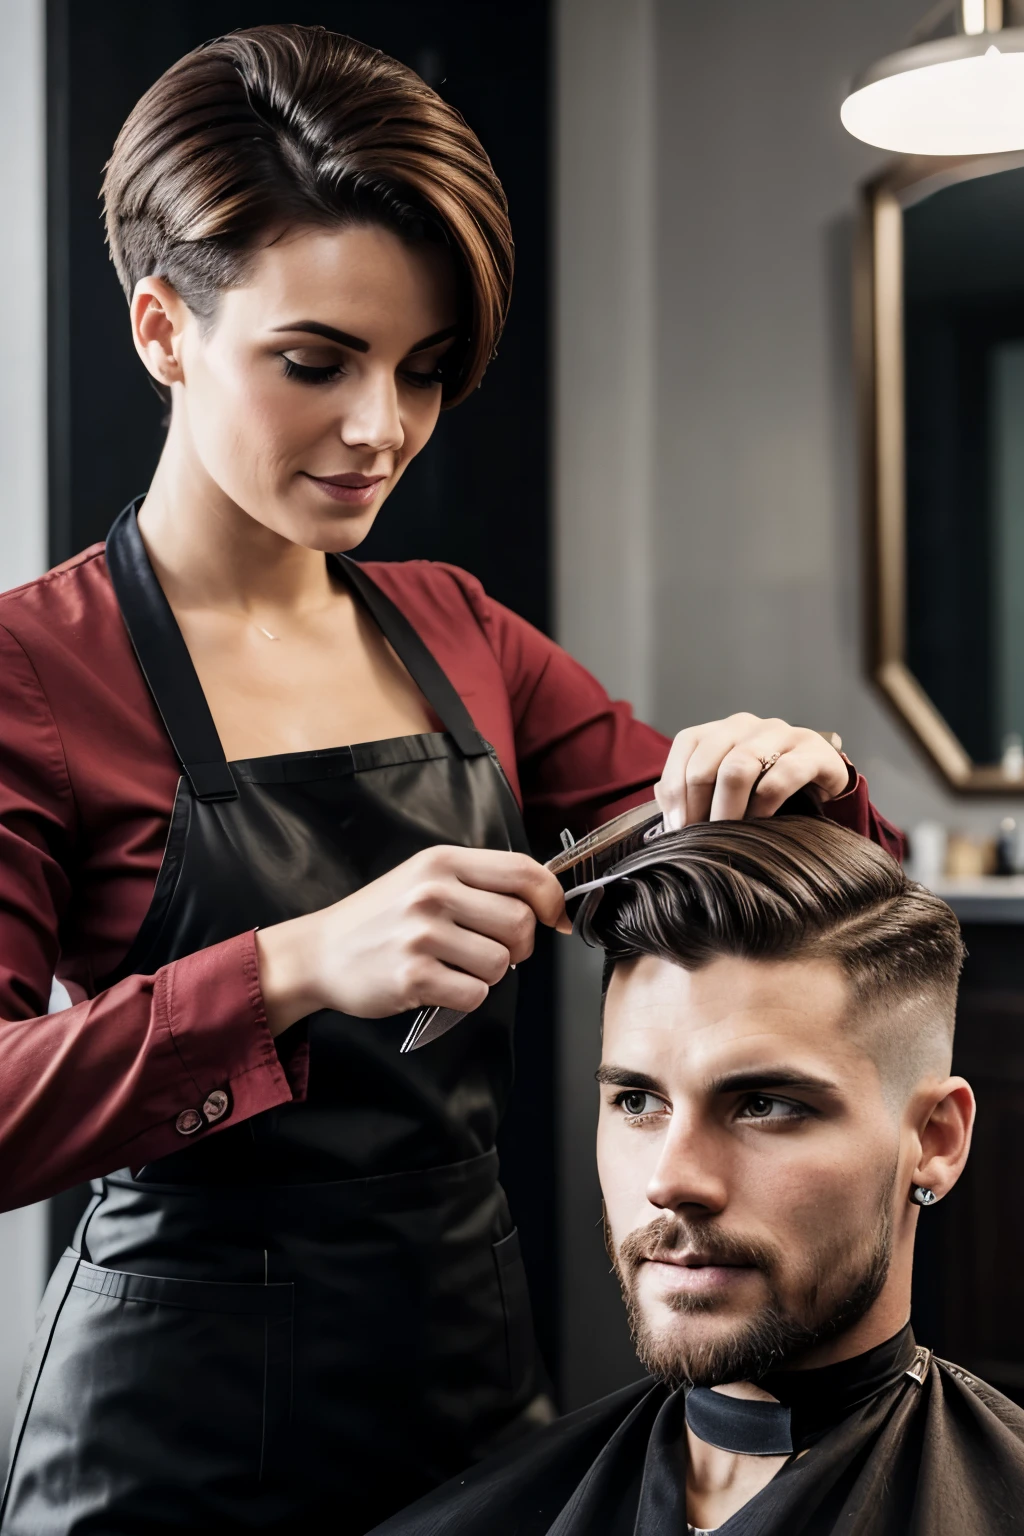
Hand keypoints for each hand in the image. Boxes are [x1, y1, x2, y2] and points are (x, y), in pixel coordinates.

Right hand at [256, 846, 569, 1035]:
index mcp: (442, 862)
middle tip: (494, 950)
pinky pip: (474, 994)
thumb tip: (542, 903)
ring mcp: (422, 935)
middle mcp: (433, 893)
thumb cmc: (379, 918)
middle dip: (519, 946)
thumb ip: (477, 882)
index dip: (551, 898)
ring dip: (488, 974)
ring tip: (456, 966)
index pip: (523, 871)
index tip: (554, 918)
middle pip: (520, 923)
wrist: (319, 953)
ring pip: (500, 964)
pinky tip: (441, 985)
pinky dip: (466, 997)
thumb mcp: (423, 877)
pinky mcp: (413, 977)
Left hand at [654, 713, 851, 828]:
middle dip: (699, 804)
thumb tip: (669, 815)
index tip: (677, 826)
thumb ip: (692, 793)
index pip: (686, 745)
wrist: (821, 788)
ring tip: (726, 834)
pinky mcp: (813, 751)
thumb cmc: (762, 790)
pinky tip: (761, 824)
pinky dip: (765, 804)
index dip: (676, 788)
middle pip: (708, 759)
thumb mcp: (723, 788)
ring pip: (741, 764)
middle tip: (699, 837)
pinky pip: (784, 774)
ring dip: (728, 807)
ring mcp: (781, 733)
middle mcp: (747, 725)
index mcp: (720, 730)